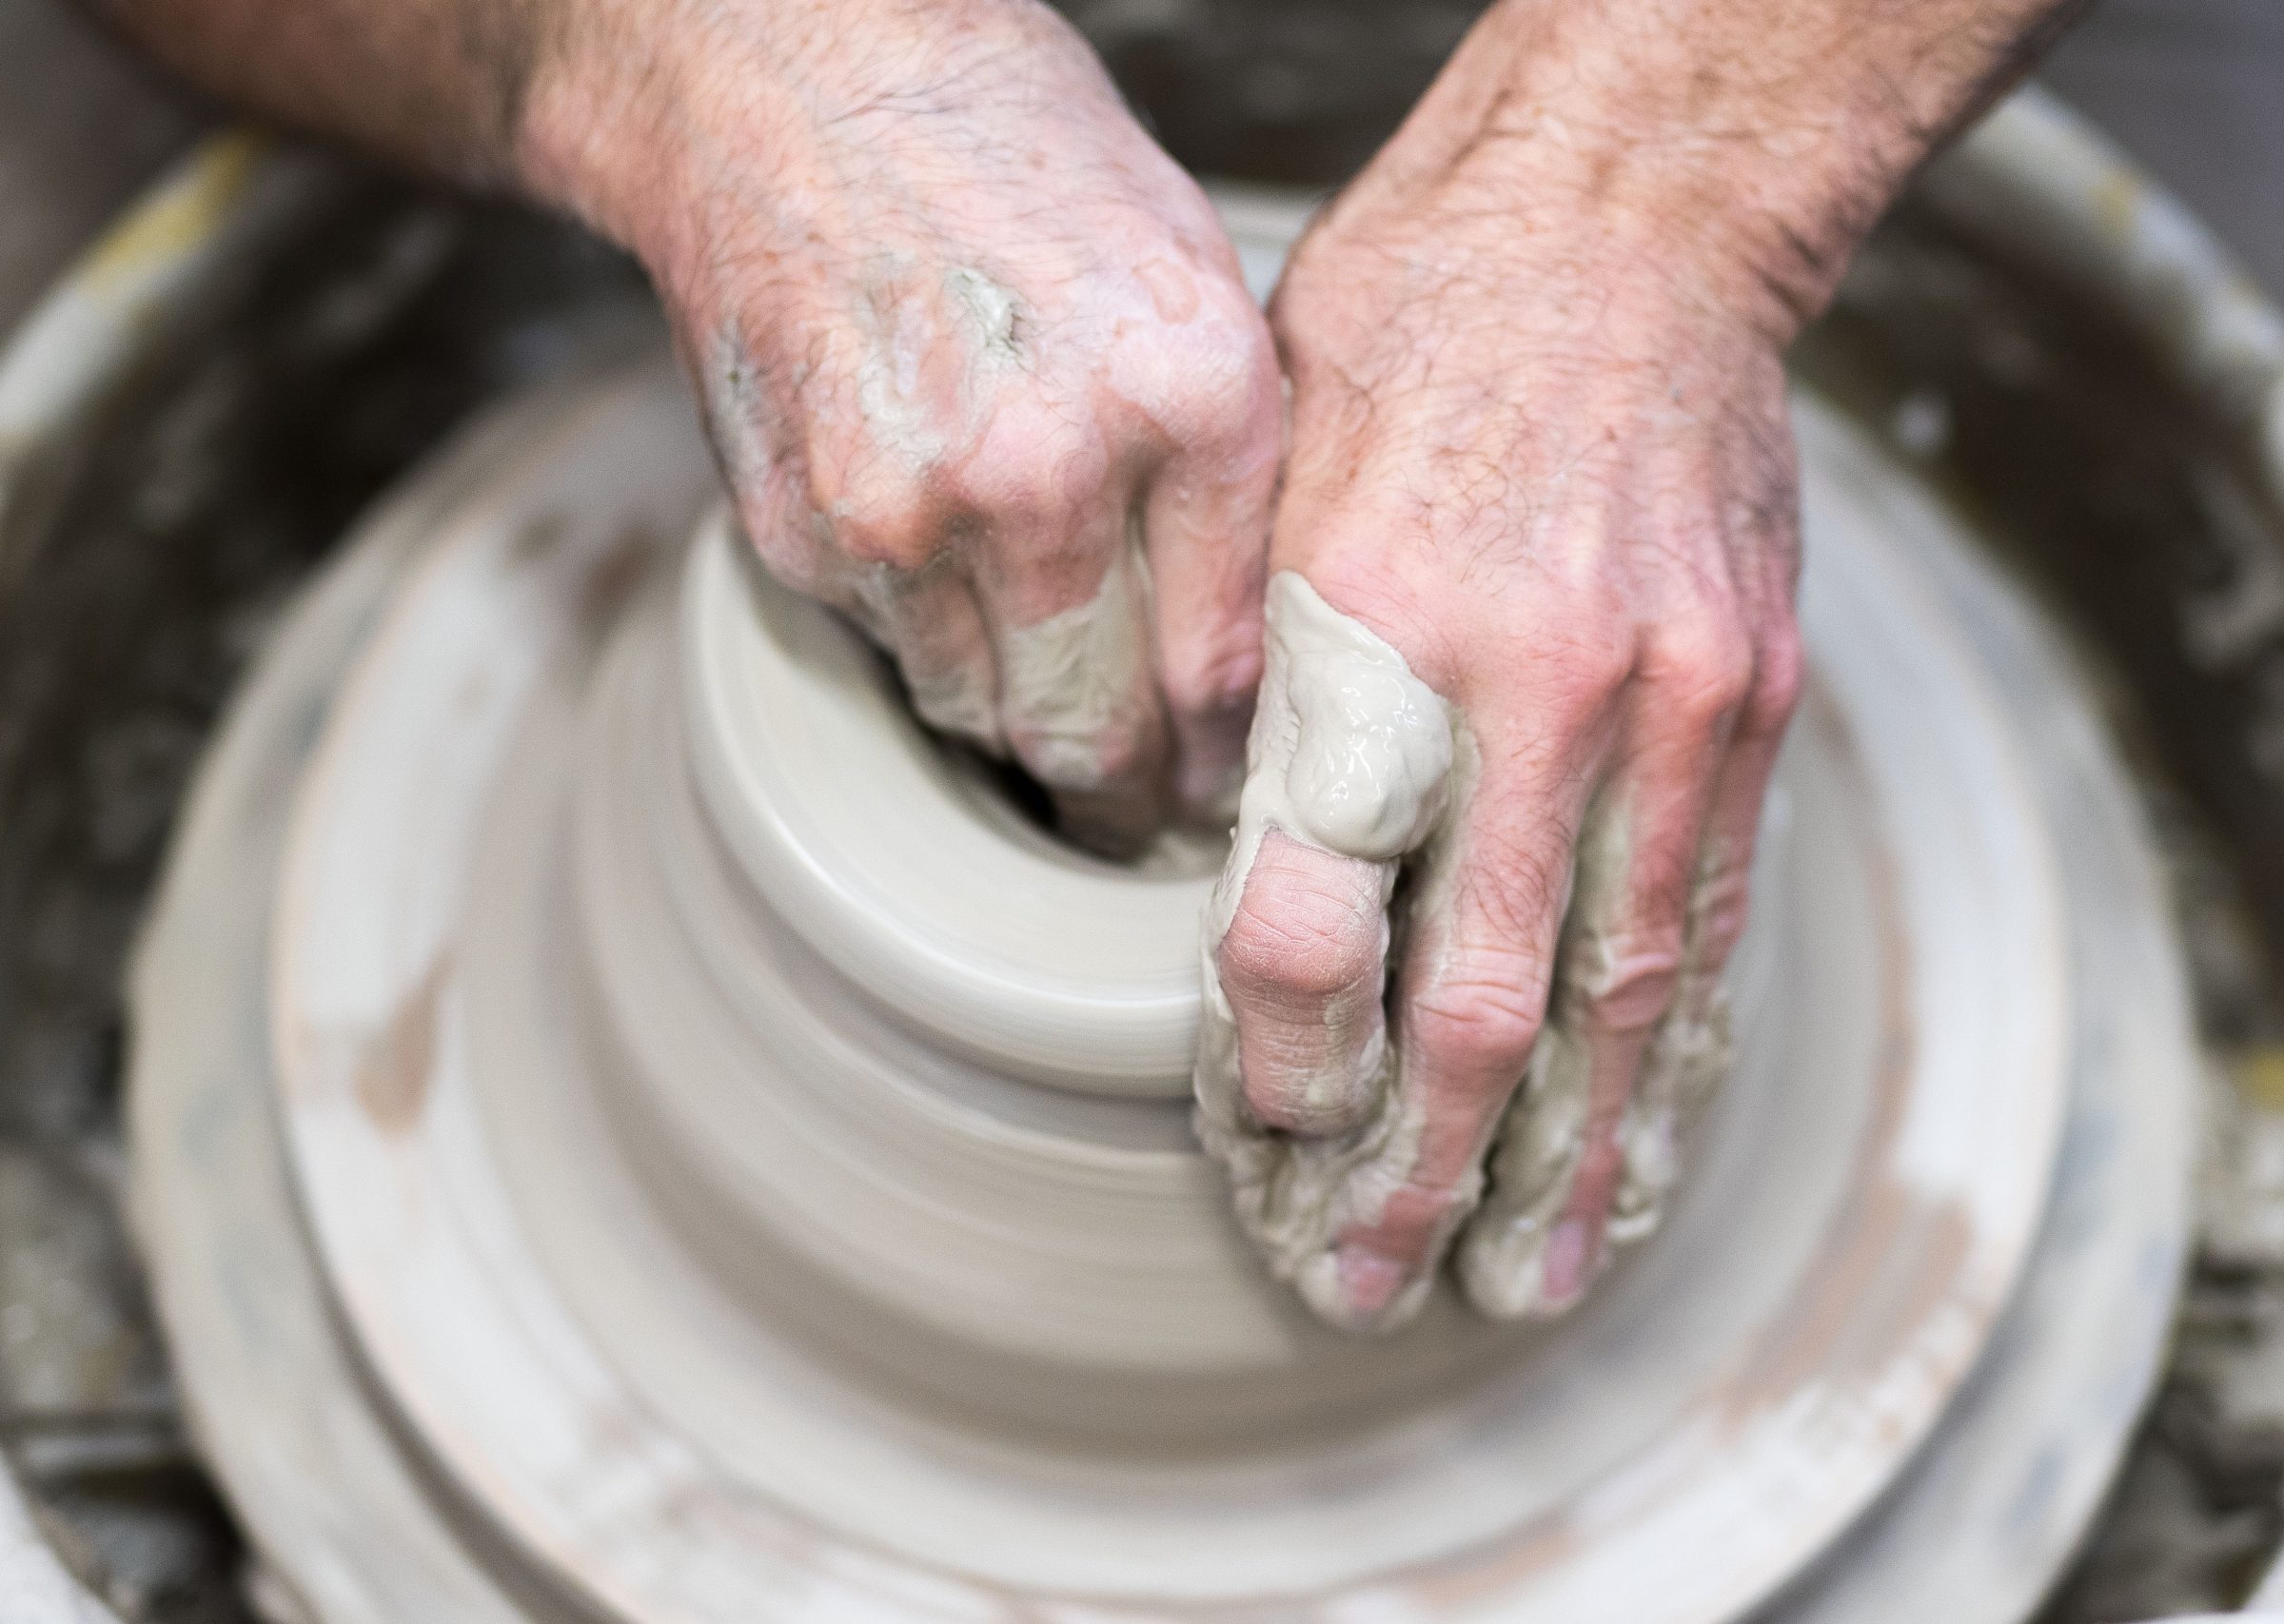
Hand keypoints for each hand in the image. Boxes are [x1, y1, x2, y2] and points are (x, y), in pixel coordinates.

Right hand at [522, 0, 1282, 844]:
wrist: (798, 79)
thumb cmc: (1015, 165)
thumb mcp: (1194, 286)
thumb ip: (1229, 478)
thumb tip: (1242, 664)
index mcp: (1191, 395)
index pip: (1224, 670)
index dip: (1222, 755)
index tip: (1217, 779)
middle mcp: (1052, 465)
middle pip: (1102, 732)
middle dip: (1127, 791)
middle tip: (1138, 801)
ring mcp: (913, 508)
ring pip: (990, 717)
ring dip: (1023, 721)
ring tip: (1039, 669)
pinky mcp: (806, 531)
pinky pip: (898, 655)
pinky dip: (931, 642)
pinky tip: (943, 557)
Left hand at [1193, 0, 2054, 1328]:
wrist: (1631, 225)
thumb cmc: (1411, 333)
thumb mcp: (1277, 485)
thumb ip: (1263, 690)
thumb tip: (1236, 869)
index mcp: (1382, 628)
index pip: (1313, 914)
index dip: (1282, 1059)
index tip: (1264, 1142)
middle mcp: (1536, 690)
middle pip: (1475, 1000)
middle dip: (1419, 1171)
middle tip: (1371, 1289)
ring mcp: (1667, 705)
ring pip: (1618, 991)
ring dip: (1570, 1155)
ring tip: (1531, 1277)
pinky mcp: (1749, 703)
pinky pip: (1711, 914)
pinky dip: (1674, 1048)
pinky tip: (1647, 1134)